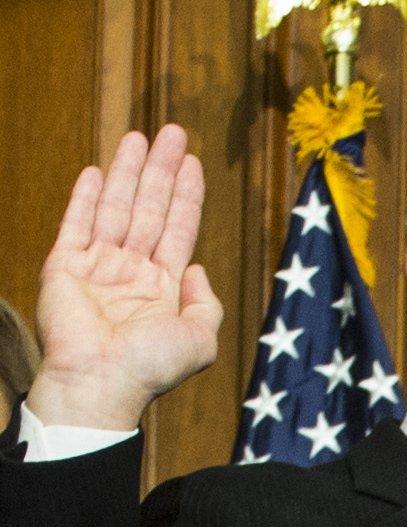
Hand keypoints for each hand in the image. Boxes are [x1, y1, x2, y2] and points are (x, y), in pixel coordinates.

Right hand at [27, 125, 221, 429]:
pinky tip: (98, 171)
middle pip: (149, 209)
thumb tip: (199, 267)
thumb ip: (209, 302)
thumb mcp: (202, 338)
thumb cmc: (151, 367)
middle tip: (173, 133)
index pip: (178, 229)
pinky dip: (86, 197)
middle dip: (161, 171)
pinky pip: (76, 224)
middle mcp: (130, 272)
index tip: (193, 162)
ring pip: (117, 208)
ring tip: (139, 136)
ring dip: (128, 172)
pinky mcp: (64, 267)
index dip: (186, 195)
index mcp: (162, 288)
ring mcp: (97, 268)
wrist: (101, 382)